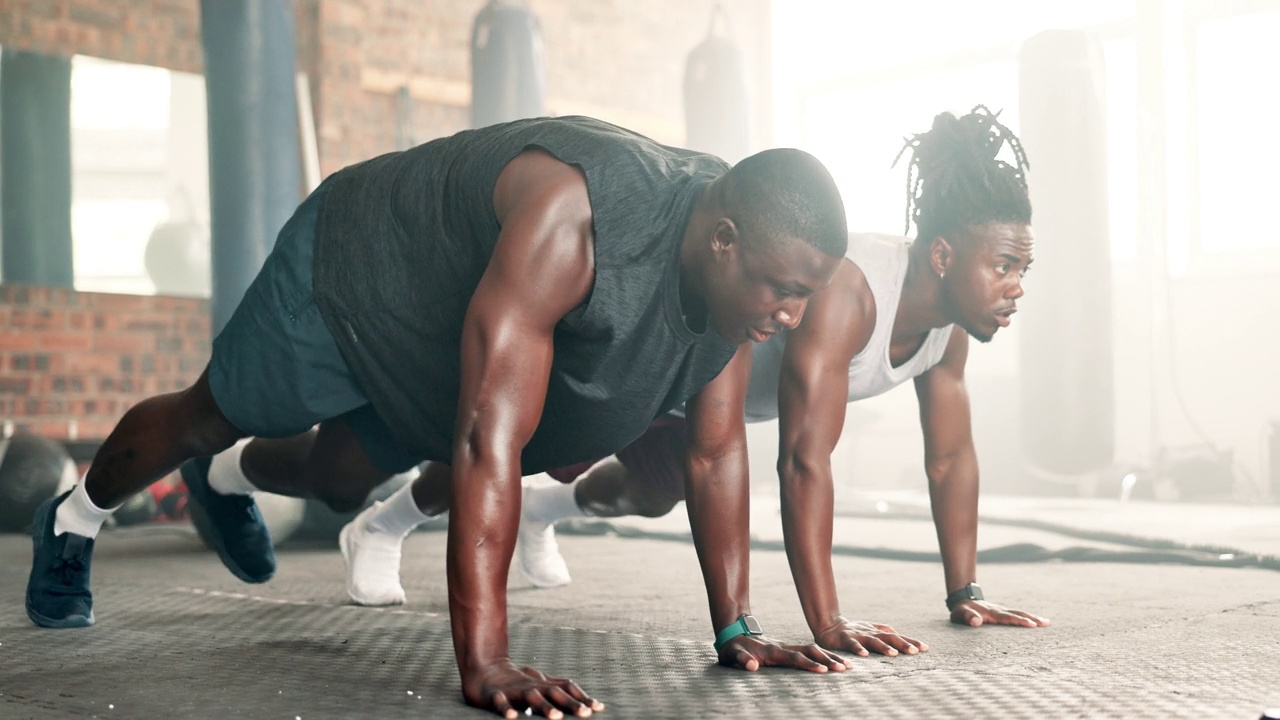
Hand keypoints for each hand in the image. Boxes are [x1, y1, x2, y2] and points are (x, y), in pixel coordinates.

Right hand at [462, 660, 604, 718]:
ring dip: (544, 706)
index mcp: (543, 684)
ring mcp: (514, 690)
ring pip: (531, 697)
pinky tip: (513, 717)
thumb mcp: (541, 683)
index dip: (583, 697)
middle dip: (570, 703)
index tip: (599, 708)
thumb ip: (562, 689)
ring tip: (557, 717)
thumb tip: (589, 700)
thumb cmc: (518, 681)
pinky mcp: (495, 695)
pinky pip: (500, 702)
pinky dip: (506, 709)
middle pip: (554, 693)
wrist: (484, 671)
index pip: (567, 688)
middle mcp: (532, 686)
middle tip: (585, 714)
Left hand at [717, 635, 847, 672]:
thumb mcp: (733, 654)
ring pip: (813, 649)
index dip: (808, 664)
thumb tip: (752, 666)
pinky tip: (835, 661)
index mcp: (772, 651)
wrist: (734, 633)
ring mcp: (787, 647)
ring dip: (830, 656)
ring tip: (847, 665)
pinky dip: (824, 655)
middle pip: (810, 651)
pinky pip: (810, 651)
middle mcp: (783, 647)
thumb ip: (742, 660)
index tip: (823, 671)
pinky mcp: (788, 650)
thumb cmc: (733, 649)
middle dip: (828, 659)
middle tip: (845, 668)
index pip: (794, 658)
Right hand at [814, 617, 927, 656]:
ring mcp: (858, 636)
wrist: (828, 625)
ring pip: (873, 641)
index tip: (925, 648)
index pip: (897, 636)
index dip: (910, 641)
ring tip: (894, 654)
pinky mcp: (845, 640)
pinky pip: (852, 645)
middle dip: (902, 644)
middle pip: (889, 637)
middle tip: (915, 651)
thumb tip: (900, 634)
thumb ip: (883, 631)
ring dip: (883, 647)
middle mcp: (870, 633)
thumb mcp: (870, 630)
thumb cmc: (852, 631)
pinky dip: (858, 649)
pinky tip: (864, 655)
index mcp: (877, 632)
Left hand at [950, 599, 1049, 627]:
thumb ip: (967, 617)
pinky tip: (1035, 622)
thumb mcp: (960, 614)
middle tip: (1046, 623)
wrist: (962, 601)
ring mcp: (1001, 611)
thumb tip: (976, 622)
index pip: (1008, 617)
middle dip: (1032, 618)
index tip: (1032, 624)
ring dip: (1032, 617)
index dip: (1019, 621)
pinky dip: (1027, 617)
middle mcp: (999, 610)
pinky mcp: (1002, 613)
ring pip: (1019, 613)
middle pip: (1018, 613)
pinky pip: (1016, 614)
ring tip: (1046, 622)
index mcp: (991, 613)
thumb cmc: (961, 611)